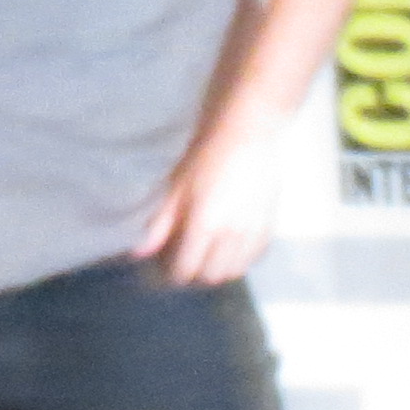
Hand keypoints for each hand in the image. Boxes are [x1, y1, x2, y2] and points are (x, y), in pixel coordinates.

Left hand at [131, 119, 282, 286]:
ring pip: (234, 271)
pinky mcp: (270, 225)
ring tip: (208, 257)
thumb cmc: (206, 154)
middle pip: (211, 276)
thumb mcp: (178, 185)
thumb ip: (161, 222)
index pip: (186, 269)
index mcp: (205, 224)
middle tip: (185, 261)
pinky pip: (255, 258)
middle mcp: (232, 235)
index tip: (165, 267)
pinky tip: (231, 249)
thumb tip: (139, 253)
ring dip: (218, 270)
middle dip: (195, 274)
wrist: (248, 133)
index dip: (173, 274)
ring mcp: (254, 232)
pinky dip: (241, 260)